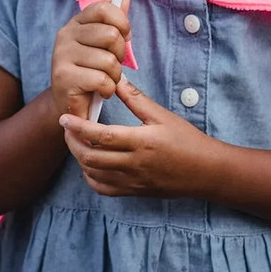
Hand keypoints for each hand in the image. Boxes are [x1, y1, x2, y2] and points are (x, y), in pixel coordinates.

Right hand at [50, 0, 129, 119]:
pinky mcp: (63, 77)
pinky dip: (108, 90)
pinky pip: (102, 80)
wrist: (69, 102)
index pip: (103, 8)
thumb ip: (113, 18)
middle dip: (120, 55)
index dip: (121, 23)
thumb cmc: (91, 70)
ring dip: (115, 76)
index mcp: (76, 22)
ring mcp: (62, 55)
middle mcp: (65, 34)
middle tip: (110, 65)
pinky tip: (99, 91)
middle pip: (111, 35)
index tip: (122, 37)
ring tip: (105, 80)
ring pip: (109, 61)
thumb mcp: (102, 42)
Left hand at [59, 76, 214, 197]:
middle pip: (91, 157)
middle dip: (72, 142)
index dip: (79, 127)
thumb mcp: (162, 115)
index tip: (64, 117)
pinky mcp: (135, 192)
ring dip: (79, 158)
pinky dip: (90, 177)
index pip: (101, 136)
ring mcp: (133, 182)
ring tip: (76, 141)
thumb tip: (116, 79)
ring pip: (94, 174)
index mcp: (141, 142)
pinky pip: (104, 189)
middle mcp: (134, 165)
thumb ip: (136, 99)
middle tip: (67, 128)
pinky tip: (90, 162)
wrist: (207, 172)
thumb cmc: (186, 140)